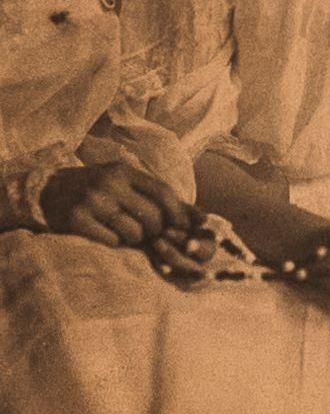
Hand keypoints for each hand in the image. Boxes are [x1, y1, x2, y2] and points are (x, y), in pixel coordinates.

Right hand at [40, 163, 197, 248]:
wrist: (45, 192)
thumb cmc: (96, 189)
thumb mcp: (124, 182)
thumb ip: (158, 196)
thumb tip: (200, 216)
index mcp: (124, 171)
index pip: (162, 191)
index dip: (180, 211)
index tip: (190, 226)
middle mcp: (110, 183)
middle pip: (152, 216)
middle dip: (156, 230)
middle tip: (148, 232)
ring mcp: (92, 201)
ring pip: (134, 232)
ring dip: (135, 239)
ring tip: (124, 232)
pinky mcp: (76, 220)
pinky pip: (111, 241)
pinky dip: (114, 242)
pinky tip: (106, 234)